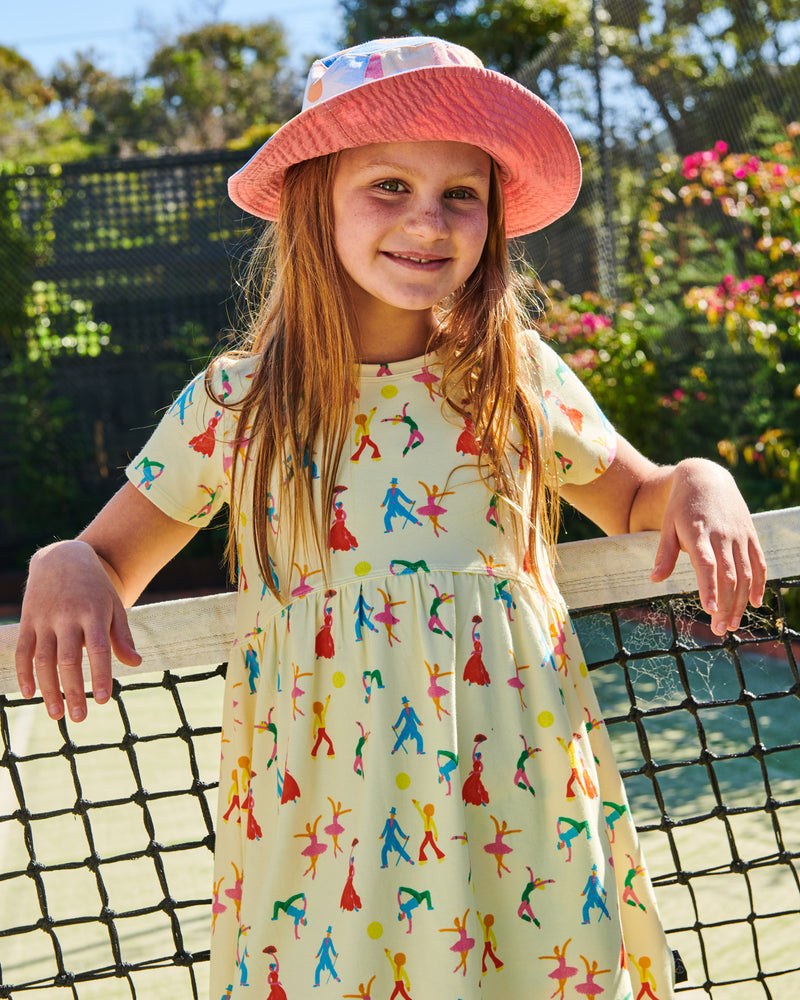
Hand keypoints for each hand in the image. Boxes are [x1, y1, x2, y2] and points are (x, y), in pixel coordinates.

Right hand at [14, 539, 140, 721]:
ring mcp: (44, 619)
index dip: (101, 675)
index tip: (105, 700)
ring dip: (48, 689)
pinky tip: (28, 694)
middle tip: (80, 717)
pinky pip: (23, 651)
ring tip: (56, 714)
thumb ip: (122, 636)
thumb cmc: (95, 588)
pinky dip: (24, 673)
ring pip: (43, 659)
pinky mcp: (27, 621)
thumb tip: (135, 664)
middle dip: (74, 690)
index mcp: (93, 613)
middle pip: (68, 659)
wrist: (63, 558)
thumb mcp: (114, 606)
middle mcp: (67, 617)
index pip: (98, 649)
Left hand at [649, 459, 766, 634]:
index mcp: (698, 533)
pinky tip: (754, 603)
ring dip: (740, 601)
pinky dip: (759, 583)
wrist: (706, 477)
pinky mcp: (750, 534)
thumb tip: (654, 580)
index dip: (709, 588)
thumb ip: (664, 554)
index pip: (706, 565)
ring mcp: (739, 535)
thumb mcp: (667, 526)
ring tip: (731, 624)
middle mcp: (722, 535)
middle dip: (725, 605)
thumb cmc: (681, 506)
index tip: (710, 610)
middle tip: (718, 630)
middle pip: (728, 575)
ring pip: (745, 573)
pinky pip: (758, 562)